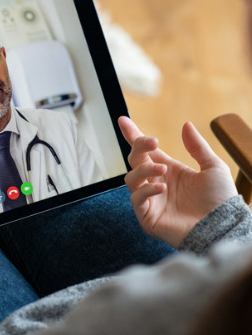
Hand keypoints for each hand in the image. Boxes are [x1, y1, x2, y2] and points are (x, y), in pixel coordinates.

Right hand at [118, 116, 237, 247]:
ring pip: (131, 178)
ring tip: (163, 170)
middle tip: (152, 142)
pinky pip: (136, 199)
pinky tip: (162, 188)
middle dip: (139, 147)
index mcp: (169, 170)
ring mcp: (150, 200)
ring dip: (144, 170)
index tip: (123, 120)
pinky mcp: (147, 216)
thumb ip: (197, 146)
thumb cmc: (220, 201)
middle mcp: (156, 183)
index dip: (133, 135)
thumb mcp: (213, 168)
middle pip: (135, 160)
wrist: (223, 227)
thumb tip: (185, 125)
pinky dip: (146, 191)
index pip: (145, 151)